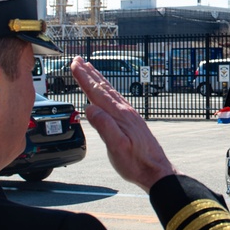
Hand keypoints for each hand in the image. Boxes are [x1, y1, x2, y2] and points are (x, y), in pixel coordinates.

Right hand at [70, 56, 176, 191]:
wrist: (156, 170)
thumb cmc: (136, 162)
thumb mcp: (117, 147)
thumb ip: (104, 126)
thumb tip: (89, 108)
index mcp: (119, 115)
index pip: (97, 92)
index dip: (84, 78)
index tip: (74, 64)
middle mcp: (125, 111)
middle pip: (103, 87)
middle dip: (89, 73)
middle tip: (78, 60)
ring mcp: (130, 115)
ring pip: (111, 91)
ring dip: (98, 78)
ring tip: (90, 68)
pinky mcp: (132, 120)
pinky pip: (116, 98)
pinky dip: (107, 90)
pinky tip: (106, 91)